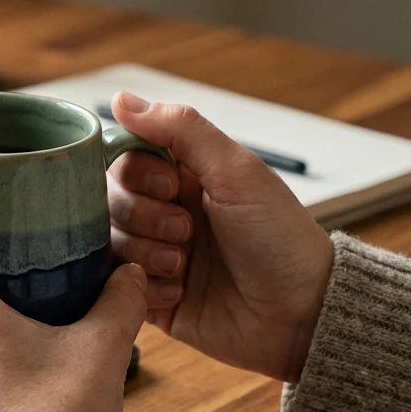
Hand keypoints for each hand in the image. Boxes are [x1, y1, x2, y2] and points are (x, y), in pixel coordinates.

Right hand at [106, 92, 333, 383]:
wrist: (299, 312)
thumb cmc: (279, 238)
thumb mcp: (236, 171)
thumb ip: (180, 129)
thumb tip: (121, 99)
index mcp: (184, 178)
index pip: (124, 160)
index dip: (138, 174)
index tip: (173, 186)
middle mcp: (164, 213)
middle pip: (110, 202)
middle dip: (145, 218)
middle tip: (188, 233)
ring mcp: (155, 256)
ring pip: (110, 244)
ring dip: (148, 254)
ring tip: (186, 267)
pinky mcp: (150, 297)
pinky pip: (118, 286)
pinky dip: (148, 289)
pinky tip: (181, 294)